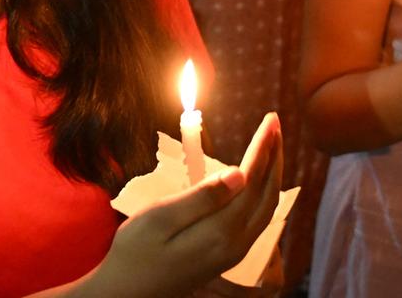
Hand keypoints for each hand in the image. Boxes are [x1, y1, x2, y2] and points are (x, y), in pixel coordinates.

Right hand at [94, 113, 285, 293]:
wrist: (127, 294)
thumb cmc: (134, 252)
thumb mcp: (160, 218)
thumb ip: (202, 197)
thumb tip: (240, 173)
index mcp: (221, 231)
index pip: (252, 181)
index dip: (263, 149)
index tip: (270, 120)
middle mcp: (235, 244)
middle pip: (267, 194)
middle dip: (274, 157)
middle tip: (275, 123)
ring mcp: (233, 253)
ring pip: (266, 209)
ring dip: (271, 174)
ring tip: (270, 146)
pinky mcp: (226, 256)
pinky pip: (257, 220)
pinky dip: (263, 194)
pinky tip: (256, 182)